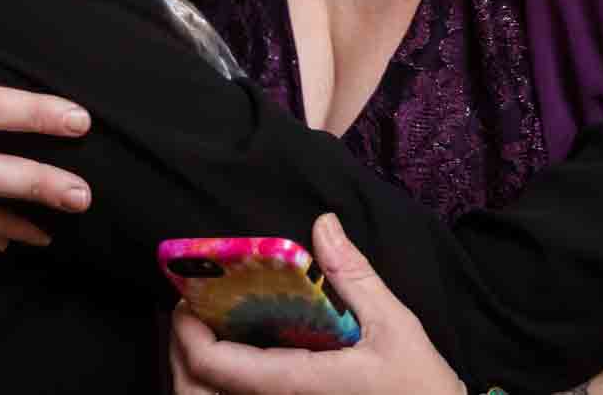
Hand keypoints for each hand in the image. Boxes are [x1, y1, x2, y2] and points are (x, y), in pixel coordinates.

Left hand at [170, 214, 463, 394]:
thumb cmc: (421, 388)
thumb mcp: (395, 326)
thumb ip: (354, 276)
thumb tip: (323, 224)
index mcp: (298, 383)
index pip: (216, 365)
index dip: (187, 331)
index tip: (185, 297)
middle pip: (199, 390)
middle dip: (182, 351)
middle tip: (190, 310)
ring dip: (200, 370)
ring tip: (210, 331)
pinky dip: (226, 383)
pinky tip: (243, 355)